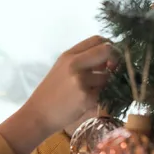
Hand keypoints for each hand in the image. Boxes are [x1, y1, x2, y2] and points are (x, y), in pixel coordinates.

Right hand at [0, 36, 116, 153]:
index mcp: (68, 55)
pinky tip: (85, 102)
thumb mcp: (62, 69)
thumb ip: (82, 60)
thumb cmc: (50, 92)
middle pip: (107, 50)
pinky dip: (98, 97)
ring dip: (104, 84)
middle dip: (115, 59)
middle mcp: (75, 64)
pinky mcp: (86, 97)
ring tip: (89, 92)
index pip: (97, 39)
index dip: (109, 46)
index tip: (108, 58)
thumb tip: (107, 59)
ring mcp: (81, 80)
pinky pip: (103, 93)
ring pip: (107, 76)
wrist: (38, 113)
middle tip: (112, 70)